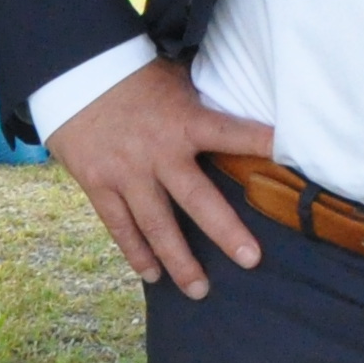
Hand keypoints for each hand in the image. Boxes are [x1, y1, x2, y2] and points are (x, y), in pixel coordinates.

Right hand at [44, 58, 274, 296]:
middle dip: (225, 232)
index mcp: (184, 121)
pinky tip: (152, 274)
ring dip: (179, 260)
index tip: (290, 157)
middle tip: (250, 259)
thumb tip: (240, 104)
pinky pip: (120, 226)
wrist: (73, 72)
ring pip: (157, 225)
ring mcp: (126, 173)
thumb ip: (202, 104)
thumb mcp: (176, 79)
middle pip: (197, 199)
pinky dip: (135, 252)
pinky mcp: (99, 184)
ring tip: (200, 290)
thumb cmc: (134, 74)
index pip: (230, 134)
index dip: (259, 143)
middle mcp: (158, 153)